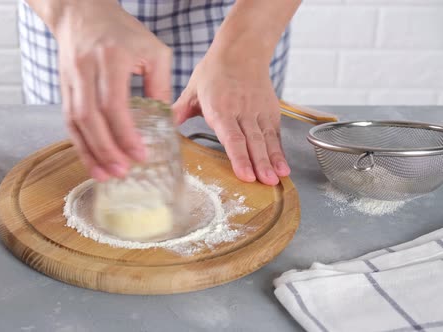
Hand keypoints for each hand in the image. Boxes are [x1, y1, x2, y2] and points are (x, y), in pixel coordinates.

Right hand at [47, 0, 171, 180]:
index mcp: (110, 58)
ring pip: (75, 123)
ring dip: (89, 152)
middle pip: (89, 118)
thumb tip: (165, 121)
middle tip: (122, 171)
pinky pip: (68, 121)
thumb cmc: (121, 31)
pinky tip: (92, 160)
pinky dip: (80, 144)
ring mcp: (70, 79)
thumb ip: (160, 85)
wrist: (81, 13)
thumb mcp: (153, 50)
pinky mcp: (63, 88)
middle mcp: (85, 69)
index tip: (140, 154)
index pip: (113, 104)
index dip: (125, 134)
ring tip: (105, 175)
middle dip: (106, 149)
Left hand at [173, 57, 290, 185]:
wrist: (242, 49)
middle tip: (265, 183)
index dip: (239, 157)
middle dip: (259, 163)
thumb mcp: (192, 89)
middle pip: (251, 141)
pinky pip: (275, 134)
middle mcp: (242, 111)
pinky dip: (280, 152)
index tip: (244, 174)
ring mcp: (258, 112)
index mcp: (220, 108)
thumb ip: (178, 111)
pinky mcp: (270, 111)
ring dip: (272, 160)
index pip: (231, 136)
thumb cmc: (214, 71)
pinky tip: (282, 168)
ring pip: (266, 139)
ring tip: (276, 179)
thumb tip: (161, 126)